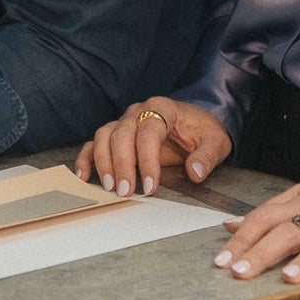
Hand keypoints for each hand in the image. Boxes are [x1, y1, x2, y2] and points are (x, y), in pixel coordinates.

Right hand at [75, 97, 231, 196]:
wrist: (196, 123)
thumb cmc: (203, 131)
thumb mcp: (215, 141)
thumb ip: (206, 156)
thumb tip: (195, 172)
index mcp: (163, 107)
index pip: (149, 132)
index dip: (147, 159)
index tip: (151, 185)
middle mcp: (139, 111)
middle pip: (121, 133)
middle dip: (121, 164)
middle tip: (125, 191)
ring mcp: (125, 121)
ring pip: (105, 136)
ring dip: (104, 162)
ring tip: (110, 188)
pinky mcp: (116, 134)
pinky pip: (96, 143)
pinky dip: (87, 158)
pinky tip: (84, 176)